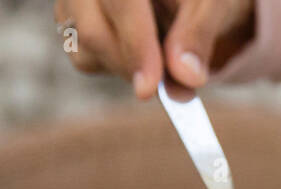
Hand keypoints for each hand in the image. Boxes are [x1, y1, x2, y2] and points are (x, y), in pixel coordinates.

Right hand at [54, 0, 255, 98]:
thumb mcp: (210, 5)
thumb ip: (198, 34)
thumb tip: (186, 76)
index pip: (120, 1)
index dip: (134, 44)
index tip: (149, 87)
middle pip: (93, 30)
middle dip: (134, 67)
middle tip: (173, 85)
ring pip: (86, 49)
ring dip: (129, 69)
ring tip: (163, 53)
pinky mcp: (69, 18)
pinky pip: (84, 59)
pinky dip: (117, 67)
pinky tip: (142, 51)